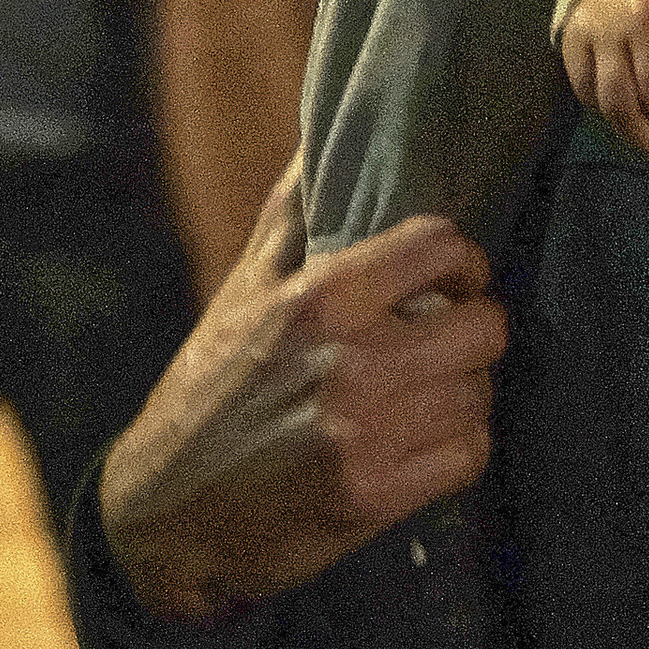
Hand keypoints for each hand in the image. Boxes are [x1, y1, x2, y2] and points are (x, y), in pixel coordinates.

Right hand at [97, 159, 506, 623]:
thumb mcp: (241, 292)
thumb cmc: (209, 389)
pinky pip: (468, 455)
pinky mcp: (374, 497)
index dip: (461, 261)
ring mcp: (366, 435)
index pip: (441, 246)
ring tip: (427, 394)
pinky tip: (421, 444)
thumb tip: (317, 133)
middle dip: (471, 331)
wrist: (164, 516)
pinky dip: (455, 450)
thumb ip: (291, 212)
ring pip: (480, 394)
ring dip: (462, 394)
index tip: (453, 278)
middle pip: (485, 326)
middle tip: (446, 342)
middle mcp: (350, 362)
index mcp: (320, 299)